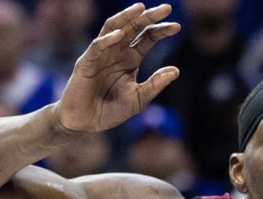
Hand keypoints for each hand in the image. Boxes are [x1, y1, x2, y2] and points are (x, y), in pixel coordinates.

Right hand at [56, 3, 181, 132]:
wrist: (85, 123)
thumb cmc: (110, 110)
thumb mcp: (138, 99)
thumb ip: (155, 85)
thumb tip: (176, 70)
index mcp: (130, 59)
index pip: (147, 37)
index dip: (161, 30)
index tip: (177, 26)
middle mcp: (117, 52)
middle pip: (133, 27)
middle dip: (149, 17)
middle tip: (166, 8)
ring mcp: (101, 55)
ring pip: (113, 28)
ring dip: (127, 17)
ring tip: (141, 8)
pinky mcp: (86, 63)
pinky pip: (97, 47)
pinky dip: (108, 39)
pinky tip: (120, 35)